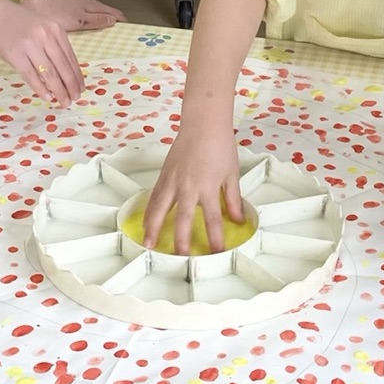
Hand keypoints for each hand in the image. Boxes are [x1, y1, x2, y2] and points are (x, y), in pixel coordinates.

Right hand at [0, 0, 82, 104]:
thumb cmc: (19, 21)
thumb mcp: (43, 27)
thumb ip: (54, 45)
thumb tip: (66, 72)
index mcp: (56, 30)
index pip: (71, 58)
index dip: (77, 75)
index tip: (81, 88)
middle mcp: (46, 37)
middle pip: (63, 68)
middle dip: (71, 86)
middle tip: (75, 99)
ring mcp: (30, 46)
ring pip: (49, 74)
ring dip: (59, 91)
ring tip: (64, 102)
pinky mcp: (15, 56)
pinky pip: (31, 76)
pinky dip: (41, 89)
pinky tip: (47, 97)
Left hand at [26, 0, 123, 32]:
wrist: (38, 2)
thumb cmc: (58, 12)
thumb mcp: (80, 20)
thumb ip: (98, 20)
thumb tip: (114, 21)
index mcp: (95, 6)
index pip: (116, 14)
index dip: (123, 22)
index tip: (129, 33)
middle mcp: (91, 5)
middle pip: (109, 14)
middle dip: (116, 24)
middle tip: (121, 39)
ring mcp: (82, 6)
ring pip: (99, 15)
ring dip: (105, 24)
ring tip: (108, 38)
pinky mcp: (74, 10)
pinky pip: (90, 17)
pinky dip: (94, 24)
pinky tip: (91, 32)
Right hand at [141, 123, 247, 254]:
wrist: (204, 124)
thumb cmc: (220, 146)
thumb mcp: (231, 174)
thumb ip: (233, 199)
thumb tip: (238, 220)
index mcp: (208, 188)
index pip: (213, 220)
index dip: (215, 239)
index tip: (216, 253)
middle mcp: (189, 187)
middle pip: (183, 219)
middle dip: (182, 241)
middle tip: (180, 258)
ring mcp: (173, 181)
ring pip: (161, 209)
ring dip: (154, 228)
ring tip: (149, 245)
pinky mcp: (164, 175)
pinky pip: (154, 197)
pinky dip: (149, 212)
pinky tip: (145, 223)